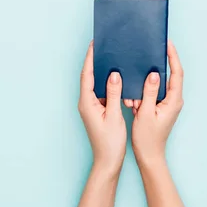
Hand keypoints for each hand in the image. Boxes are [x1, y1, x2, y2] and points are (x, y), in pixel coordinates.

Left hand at [78, 42, 126, 176]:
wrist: (108, 161)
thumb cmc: (110, 142)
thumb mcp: (114, 115)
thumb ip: (114, 93)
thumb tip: (114, 74)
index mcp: (87, 102)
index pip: (87, 75)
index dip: (90, 58)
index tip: (94, 44)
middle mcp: (87, 102)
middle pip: (89, 76)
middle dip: (95, 61)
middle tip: (104, 46)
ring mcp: (92, 106)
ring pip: (97, 84)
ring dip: (104, 72)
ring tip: (112, 57)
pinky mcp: (98, 110)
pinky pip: (103, 91)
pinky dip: (110, 84)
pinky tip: (119, 78)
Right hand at [131, 41, 183, 168]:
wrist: (149, 156)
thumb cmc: (147, 138)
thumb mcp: (145, 113)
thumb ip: (149, 92)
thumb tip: (154, 73)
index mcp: (173, 100)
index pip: (177, 73)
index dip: (173, 56)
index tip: (167, 43)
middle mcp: (173, 100)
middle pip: (170, 75)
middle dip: (157, 64)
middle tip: (149, 50)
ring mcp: (167, 103)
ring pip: (159, 84)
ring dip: (146, 81)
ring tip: (136, 81)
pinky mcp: (160, 106)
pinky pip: (152, 92)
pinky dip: (143, 91)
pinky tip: (133, 96)